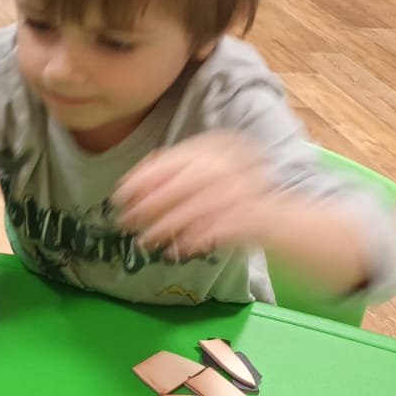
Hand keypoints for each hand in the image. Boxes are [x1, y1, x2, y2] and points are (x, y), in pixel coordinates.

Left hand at [113, 131, 278, 258]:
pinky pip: (215, 230)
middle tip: (124, 223)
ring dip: (164, 228)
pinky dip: (191, 241)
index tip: (119, 195)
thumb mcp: (199, 176)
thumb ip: (169, 174)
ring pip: (194, 209)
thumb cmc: (227, 195)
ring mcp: (244, 189)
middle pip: (180, 185)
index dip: (142, 179)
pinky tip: (174, 251)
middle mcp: (230, 163)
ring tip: (143, 243)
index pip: (172, 160)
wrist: (276, 218)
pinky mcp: (253, 216)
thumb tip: (129, 184)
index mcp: (216, 145)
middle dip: (148, 206)